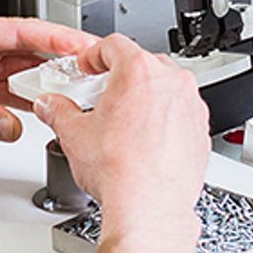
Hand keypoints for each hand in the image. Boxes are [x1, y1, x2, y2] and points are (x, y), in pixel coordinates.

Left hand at [0, 15, 96, 154]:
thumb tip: (12, 125)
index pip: (18, 31)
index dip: (53, 37)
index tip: (79, 44)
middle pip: (26, 49)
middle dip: (57, 58)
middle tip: (89, 66)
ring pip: (20, 73)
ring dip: (45, 82)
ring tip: (74, 89)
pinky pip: (8, 95)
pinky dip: (26, 103)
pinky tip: (43, 109)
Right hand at [34, 35, 209, 238]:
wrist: (150, 208)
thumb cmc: (120, 170)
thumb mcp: (74, 134)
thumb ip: (59, 111)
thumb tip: (51, 105)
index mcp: (138, 71)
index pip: (114, 44)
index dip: (95, 54)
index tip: (88, 67)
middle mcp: (170, 81)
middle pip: (143, 62)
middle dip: (121, 76)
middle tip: (103, 94)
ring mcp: (190, 104)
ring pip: (166, 86)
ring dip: (146, 96)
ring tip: (125, 121)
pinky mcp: (201, 128)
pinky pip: (181, 111)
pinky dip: (166, 118)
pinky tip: (147, 140)